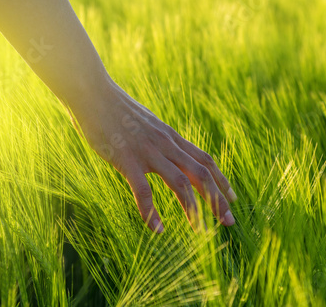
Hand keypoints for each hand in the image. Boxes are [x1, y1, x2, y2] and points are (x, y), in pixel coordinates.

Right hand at [71, 76, 236, 232]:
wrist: (94, 94)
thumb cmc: (115, 109)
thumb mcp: (146, 123)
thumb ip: (158, 138)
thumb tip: (164, 150)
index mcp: (170, 136)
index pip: (205, 159)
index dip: (221, 180)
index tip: (232, 198)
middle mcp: (165, 144)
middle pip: (201, 173)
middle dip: (218, 198)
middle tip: (229, 222)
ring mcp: (147, 151)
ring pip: (179, 182)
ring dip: (193, 208)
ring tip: (200, 231)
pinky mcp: (127, 159)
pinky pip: (143, 190)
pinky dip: (151, 211)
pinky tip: (157, 229)